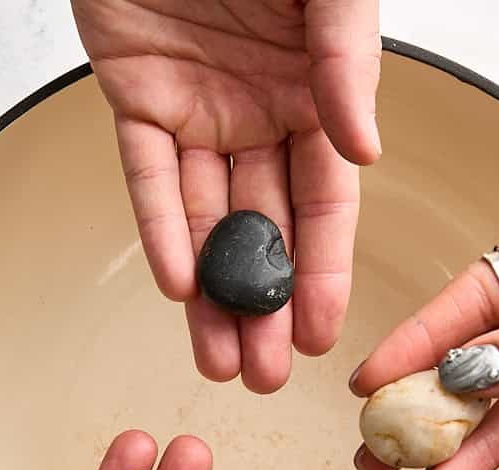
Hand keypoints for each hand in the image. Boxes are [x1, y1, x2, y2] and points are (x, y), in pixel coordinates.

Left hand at [71, 0, 380, 392]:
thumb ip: (345, 65)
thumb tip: (363, 155)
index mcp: (317, 93)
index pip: (325, 203)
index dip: (323, 273)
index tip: (322, 338)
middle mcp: (260, 113)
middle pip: (264, 229)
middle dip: (264, 306)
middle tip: (264, 377)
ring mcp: (198, 109)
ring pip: (204, 218)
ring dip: (212, 292)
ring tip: (219, 361)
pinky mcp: (135, 94)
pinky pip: (147, 174)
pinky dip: (159, 227)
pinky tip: (178, 286)